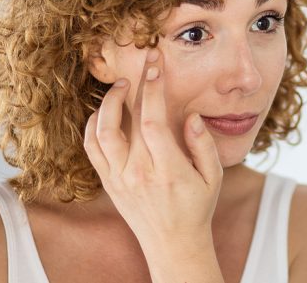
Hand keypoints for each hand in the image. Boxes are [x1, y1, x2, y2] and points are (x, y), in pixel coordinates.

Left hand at [83, 47, 223, 258]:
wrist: (172, 244)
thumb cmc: (197, 208)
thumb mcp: (214, 178)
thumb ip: (204, 145)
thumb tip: (191, 116)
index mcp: (168, 170)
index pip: (153, 122)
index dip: (153, 91)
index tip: (156, 68)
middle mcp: (138, 173)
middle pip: (127, 120)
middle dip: (135, 85)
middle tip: (145, 62)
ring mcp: (119, 178)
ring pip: (101, 132)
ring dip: (108, 103)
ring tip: (122, 86)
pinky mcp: (108, 182)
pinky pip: (92, 148)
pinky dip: (93, 124)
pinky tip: (105, 111)